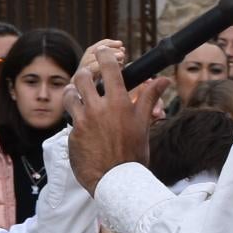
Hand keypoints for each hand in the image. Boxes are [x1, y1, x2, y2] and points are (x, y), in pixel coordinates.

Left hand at [63, 41, 161, 192]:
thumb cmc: (133, 153)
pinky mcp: (72, 134)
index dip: (105, 55)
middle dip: (84, 73)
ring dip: (73, 92)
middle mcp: (98, 108)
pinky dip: (76, 118)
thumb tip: (163, 79)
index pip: (109, 68)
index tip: (104, 51)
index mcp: (119, 103)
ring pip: (69, 94)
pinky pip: (71, 119)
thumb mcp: (143, 123)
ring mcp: (83, 121)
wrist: (117, 181)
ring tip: (78, 96)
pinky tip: (84, 126)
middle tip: (88, 76)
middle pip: (82, 77)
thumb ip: (149, 98)